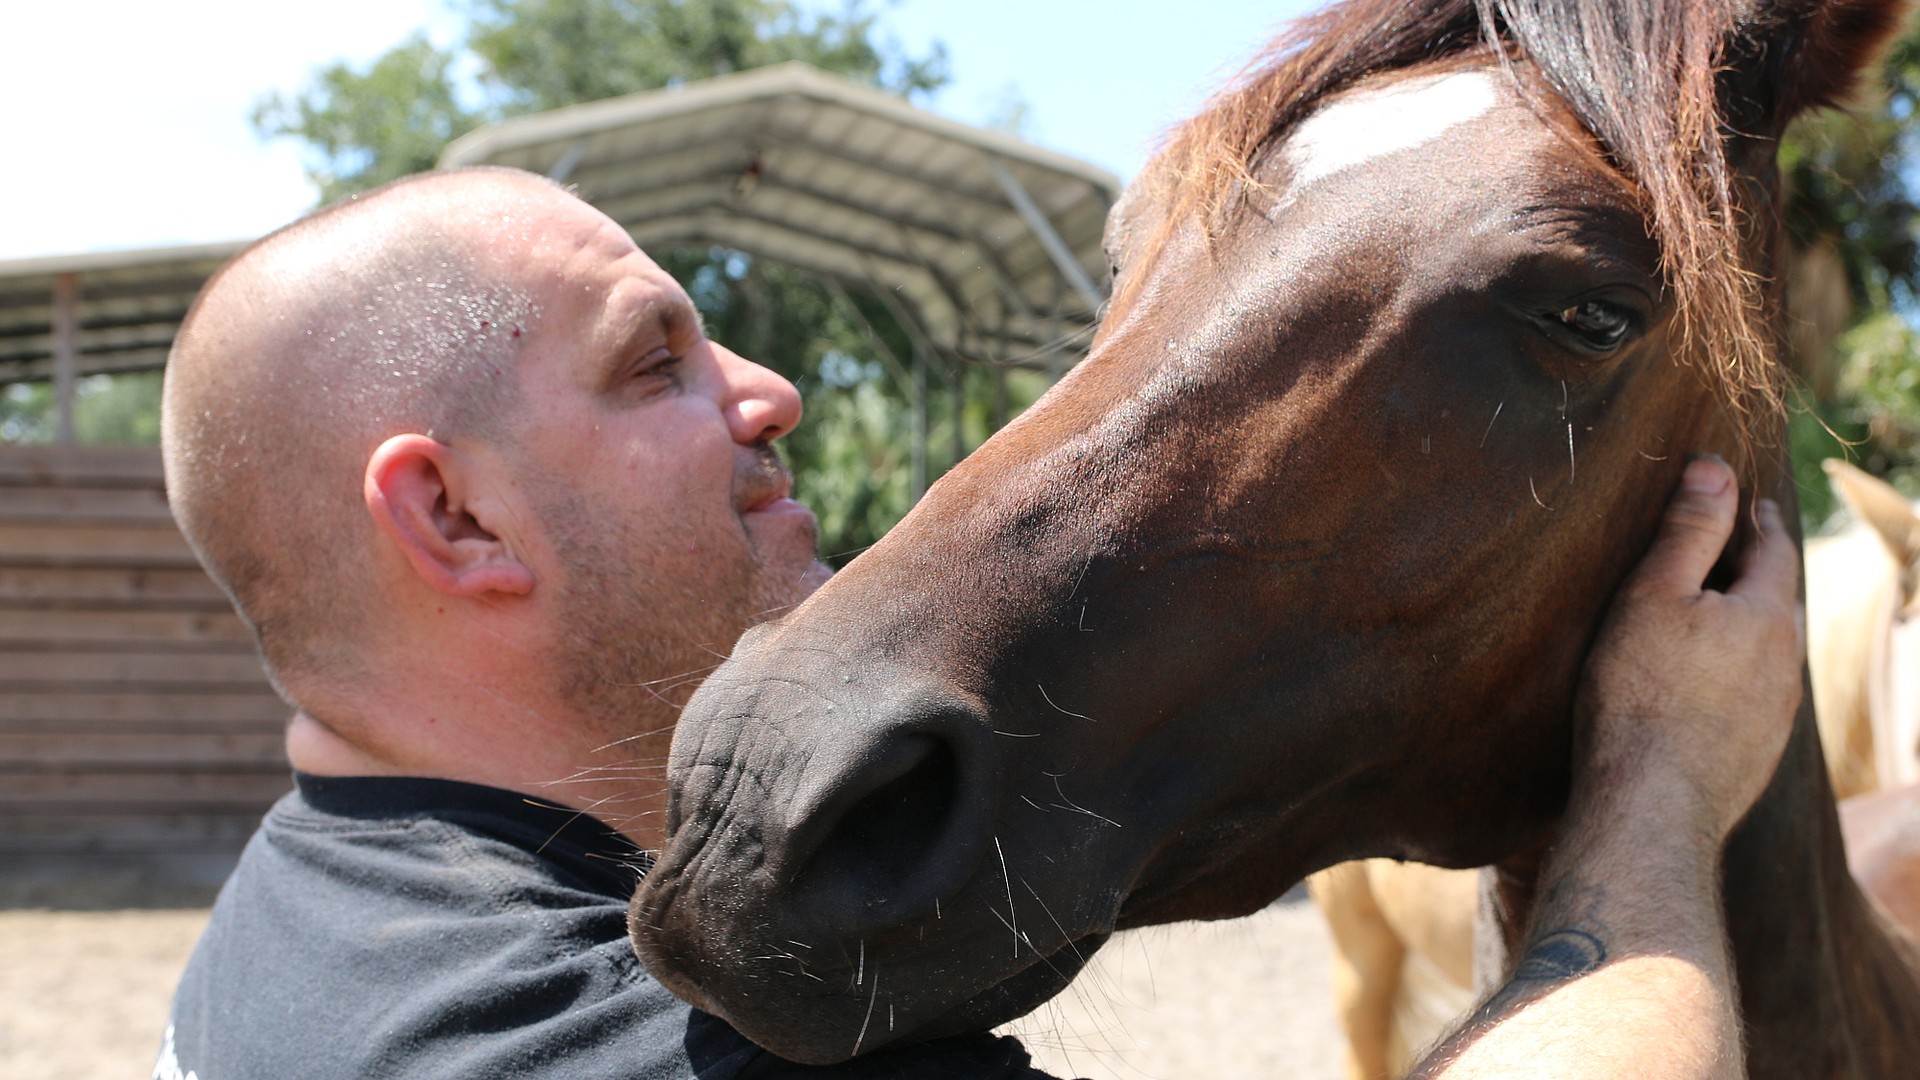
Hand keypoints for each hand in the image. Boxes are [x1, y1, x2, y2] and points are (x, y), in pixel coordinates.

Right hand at [1574, 456, 1803, 842]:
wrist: (1650, 807)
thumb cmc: (1638, 694)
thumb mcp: (1651, 596)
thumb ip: (1688, 532)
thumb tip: (1716, 469)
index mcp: (1767, 616)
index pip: (1774, 549)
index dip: (1758, 520)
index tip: (1748, 503)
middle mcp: (1785, 664)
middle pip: (1778, 603)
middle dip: (1757, 575)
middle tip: (1731, 555)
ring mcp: (1776, 716)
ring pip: (1769, 655)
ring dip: (1746, 632)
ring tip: (1712, 622)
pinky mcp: (1756, 757)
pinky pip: (1753, 700)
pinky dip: (1733, 680)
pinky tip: (1701, 691)